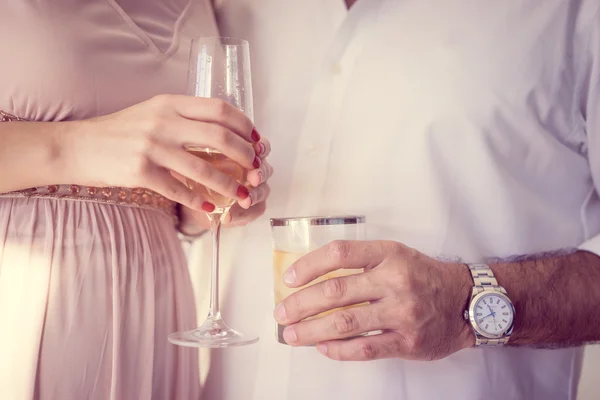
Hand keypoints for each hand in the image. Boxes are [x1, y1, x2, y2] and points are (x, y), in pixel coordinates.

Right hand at [64, 94, 260, 210]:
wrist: (78, 146)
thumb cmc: (120, 131)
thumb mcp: (153, 112)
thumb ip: (185, 118)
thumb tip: (226, 133)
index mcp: (170, 103)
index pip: (220, 109)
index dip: (245, 126)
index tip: (257, 141)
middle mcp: (163, 121)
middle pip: (219, 136)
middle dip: (245, 155)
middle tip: (255, 170)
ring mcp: (151, 146)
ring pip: (203, 167)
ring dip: (228, 184)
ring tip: (241, 195)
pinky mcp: (140, 171)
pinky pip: (179, 189)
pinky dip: (199, 201)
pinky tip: (211, 207)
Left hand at [179, 138, 272, 229]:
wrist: (197, 200)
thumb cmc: (198, 174)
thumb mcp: (197, 161)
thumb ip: (200, 155)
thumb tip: (194, 150)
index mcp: (246, 154)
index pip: (261, 147)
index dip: (262, 148)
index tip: (257, 149)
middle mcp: (255, 170)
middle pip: (266, 169)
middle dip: (261, 173)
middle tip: (254, 177)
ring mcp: (256, 190)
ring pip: (263, 190)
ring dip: (255, 195)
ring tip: (245, 201)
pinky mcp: (254, 208)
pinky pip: (255, 210)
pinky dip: (242, 214)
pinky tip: (229, 217)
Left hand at [273, 240, 474, 360]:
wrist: (466, 302)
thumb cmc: (424, 277)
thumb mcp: (396, 255)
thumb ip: (361, 262)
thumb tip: (314, 278)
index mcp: (389, 254)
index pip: (340, 254)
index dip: (309, 265)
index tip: (290, 279)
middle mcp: (394, 280)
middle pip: (336, 291)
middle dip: (300, 304)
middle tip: (281, 312)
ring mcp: (401, 312)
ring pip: (345, 323)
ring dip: (311, 330)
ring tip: (291, 334)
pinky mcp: (407, 341)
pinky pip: (365, 348)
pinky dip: (338, 350)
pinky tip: (322, 348)